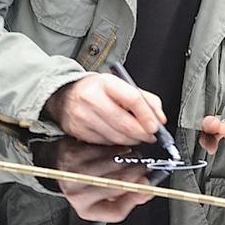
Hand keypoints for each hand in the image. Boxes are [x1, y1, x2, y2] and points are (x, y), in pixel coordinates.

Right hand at [44, 74, 165, 145]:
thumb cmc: (96, 90)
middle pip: (124, 123)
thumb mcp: (119, 85)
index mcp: (106, 82)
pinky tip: (120, 136)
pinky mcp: (77, 131)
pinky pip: (105, 142)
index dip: (147, 115)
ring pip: (116, 136)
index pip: (132, 99)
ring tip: (138, 136)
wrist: (65, 95)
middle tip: (151, 136)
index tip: (156, 126)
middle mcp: (91, 98)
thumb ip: (144, 98)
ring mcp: (82, 116)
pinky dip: (117, 142)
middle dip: (142, 133)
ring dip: (132, 140)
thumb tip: (160, 118)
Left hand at [55, 138, 152, 221]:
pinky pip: (101, 150)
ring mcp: (72, 173)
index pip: (116, 211)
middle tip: (146, 168)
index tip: (146, 187)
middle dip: (135, 175)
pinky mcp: (72, 154)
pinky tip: (122, 149)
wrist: (56, 163)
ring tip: (135, 157)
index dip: (135, 199)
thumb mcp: (101, 197)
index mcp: (86, 210)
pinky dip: (116, 148)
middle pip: (114, 185)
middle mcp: (76, 194)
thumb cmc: (84, 181)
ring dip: (128, 159)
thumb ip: (126, 198)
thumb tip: (146, 191)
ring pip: (110, 165)